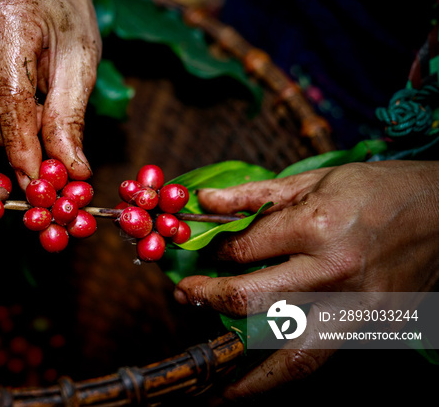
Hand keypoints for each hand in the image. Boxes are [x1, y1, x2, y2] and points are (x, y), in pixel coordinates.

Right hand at [0, 0, 99, 189]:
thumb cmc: (65, 24)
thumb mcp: (82, 64)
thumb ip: (70, 119)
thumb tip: (71, 171)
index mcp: (10, 19)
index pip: (8, 97)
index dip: (22, 147)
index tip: (37, 181)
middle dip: (8, 144)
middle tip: (41, 138)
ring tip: (27, 117)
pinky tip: (7, 110)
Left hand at [173, 160, 438, 397]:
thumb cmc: (380, 190)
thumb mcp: (316, 180)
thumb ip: (256, 195)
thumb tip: (204, 201)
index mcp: (318, 227)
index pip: (244, 250)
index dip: (215, 253)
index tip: (203, 255)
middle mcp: (334, 272)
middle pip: (253, 300)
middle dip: (209, 301)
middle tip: (185, 298)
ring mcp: (356, 308)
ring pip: (291, 354)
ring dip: (247, 378)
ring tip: (215, 392)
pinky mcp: (373, 329)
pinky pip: (322, 359)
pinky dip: (287, 376)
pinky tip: (262, 383)